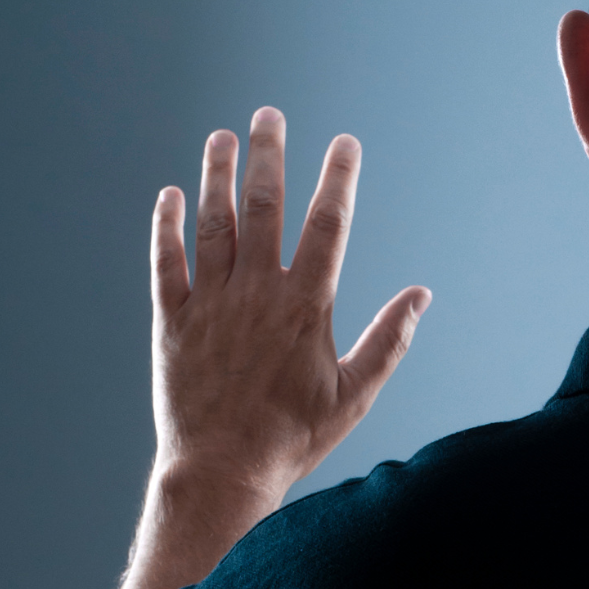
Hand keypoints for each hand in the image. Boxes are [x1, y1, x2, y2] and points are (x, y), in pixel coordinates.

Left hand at [150, 107, 429, 507]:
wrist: (224, 472)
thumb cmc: (294, 439)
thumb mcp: (355, 395)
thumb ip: (388, 340)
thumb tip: (421, 295)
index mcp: (306, 307)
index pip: (326, 226)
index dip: (337, 179)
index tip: (344, 143)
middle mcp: (256, 294)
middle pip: (264, 207)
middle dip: (269, 156)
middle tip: (269, 116)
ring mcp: (210, 304)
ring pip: (213, 224)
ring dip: (217, 176)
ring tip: (221, 138)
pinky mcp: (172, 322)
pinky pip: (166, 262)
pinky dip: (167, 226)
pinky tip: (170, 195)